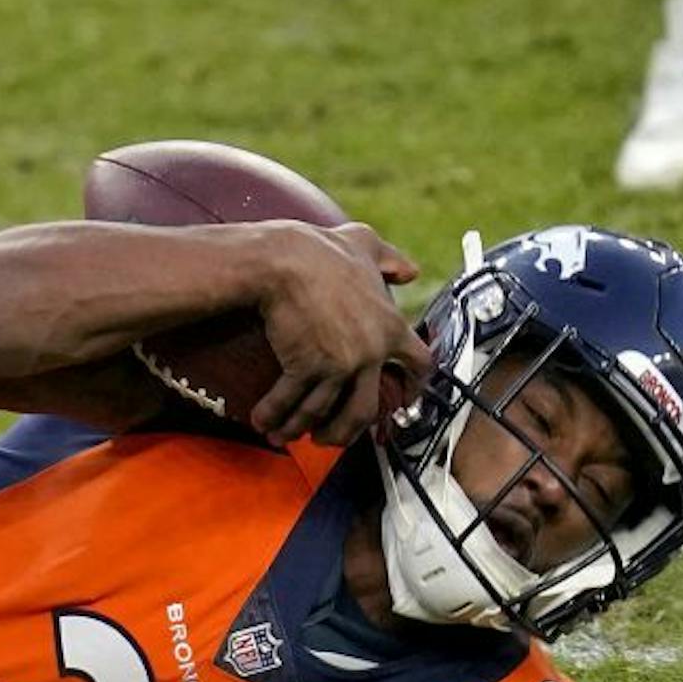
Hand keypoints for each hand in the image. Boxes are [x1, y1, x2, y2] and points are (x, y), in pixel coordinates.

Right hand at [248, 222, 432, 448]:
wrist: (285, 260)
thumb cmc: (321, 251)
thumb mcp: (365, 244)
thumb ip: (390, 259)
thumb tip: (410, 271)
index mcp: (391, 326)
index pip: (420, 365)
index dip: (413, 388)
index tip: (401, 404)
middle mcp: (371, 352)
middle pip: (366, 410)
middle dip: (345, 432)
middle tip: (328, 437)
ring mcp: (340, 363)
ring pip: (325, 414)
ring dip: (302, 429)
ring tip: (286, 434)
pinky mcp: (307, 367)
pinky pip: (290, 403)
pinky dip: (273, 416)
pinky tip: (262, 422)